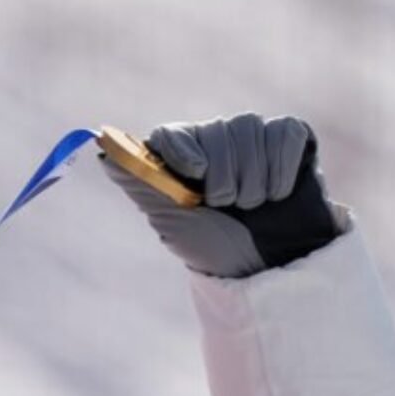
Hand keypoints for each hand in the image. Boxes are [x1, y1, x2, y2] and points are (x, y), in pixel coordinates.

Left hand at [101, 113, 339, 276]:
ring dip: (254, 179)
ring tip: (254, 206)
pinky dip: (281, 170)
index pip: (172, 134)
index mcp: (181, 156)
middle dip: (225, 178)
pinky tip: (278, 193)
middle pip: (217, 129)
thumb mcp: (173, 221)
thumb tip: (105, 154)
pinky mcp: (289, 138)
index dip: (184, 152)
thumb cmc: (216, 246)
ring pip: (250, 129)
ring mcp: (253, 136)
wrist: (271, 267)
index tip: (197, 177)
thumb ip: (142, 184)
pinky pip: (284, 135)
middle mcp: (214, 139)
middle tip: (229, 206)